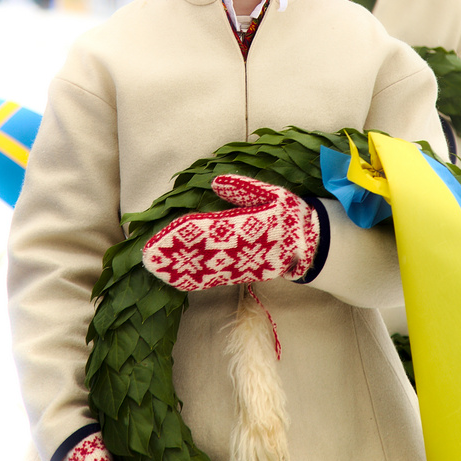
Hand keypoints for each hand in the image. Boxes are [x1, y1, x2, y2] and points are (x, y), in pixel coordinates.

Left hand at [142, 174, 319, 290]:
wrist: (311, 246)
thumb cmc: (290, 214)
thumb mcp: (273, 194)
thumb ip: (244, 188)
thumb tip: (216, 181)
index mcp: (254, 225)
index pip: (215, 229)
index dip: (189, 233)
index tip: (166, 234)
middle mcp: (247, 249)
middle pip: (206, 252)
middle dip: (176, 254)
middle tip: (149, 255)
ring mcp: (244, 265)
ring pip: (208, 269)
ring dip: (179, 268)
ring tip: (155, 267)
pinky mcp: (244, 275)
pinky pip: (215, 279)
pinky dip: (194, 279)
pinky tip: (176, 279)